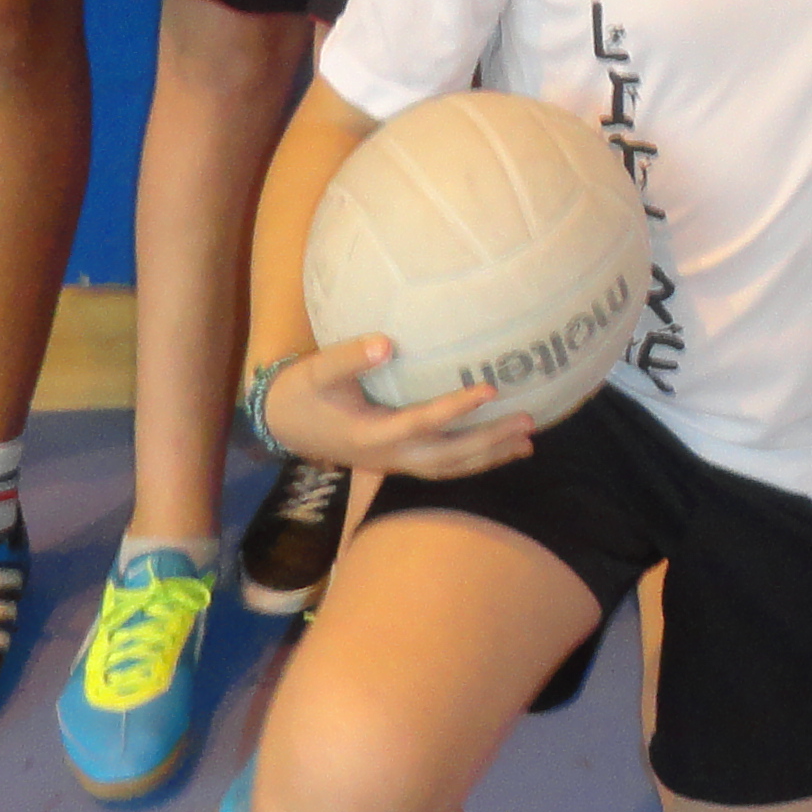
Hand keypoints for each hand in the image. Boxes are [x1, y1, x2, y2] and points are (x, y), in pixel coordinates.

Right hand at [258, 336, 534, 482]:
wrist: (282, 424)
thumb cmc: (301, 391)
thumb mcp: (317, 370)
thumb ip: (350, 357)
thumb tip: (387, 342)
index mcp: (370, 434)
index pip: (421, 423)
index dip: (456, 409)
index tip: (490, 389)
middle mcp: (388, 456)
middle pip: (447, 457)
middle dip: (489, 442)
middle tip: (529, 422)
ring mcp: (394, 463)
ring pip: (449, 469)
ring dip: (489, 456)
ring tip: (527, 443)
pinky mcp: (398, 460)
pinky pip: (443, 467)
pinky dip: (474, 461)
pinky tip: (500, 449)